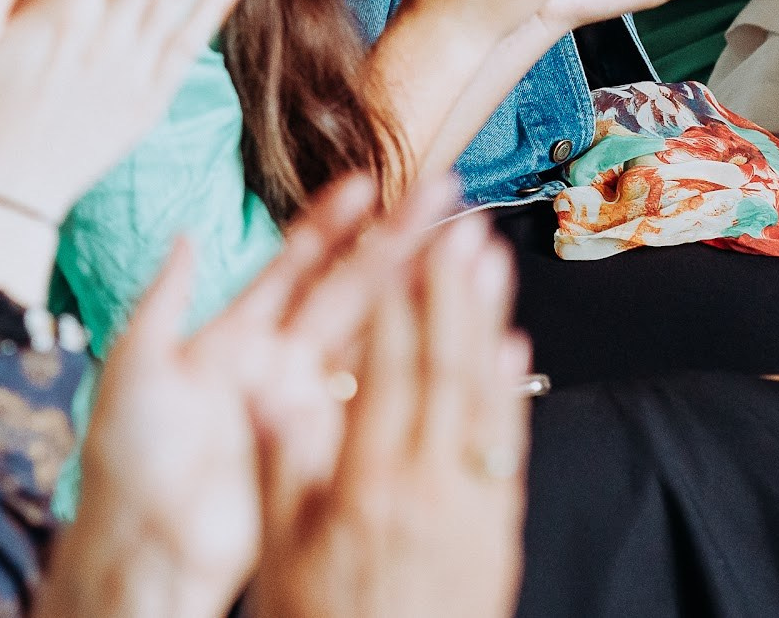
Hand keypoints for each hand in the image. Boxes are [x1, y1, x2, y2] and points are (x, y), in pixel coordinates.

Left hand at [51, 175, 455, 617]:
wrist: (144, 545)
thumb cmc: (127, 461)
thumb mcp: (135, 361)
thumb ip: (166, 296)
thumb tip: (186, 237)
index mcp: (234, 336)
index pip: (295, 264)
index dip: (331, 222)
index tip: (366, 185)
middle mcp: (278, 363)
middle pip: (347, 288)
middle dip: (392, 242)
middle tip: (436, 198)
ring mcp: (306, 403)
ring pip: (368, 333)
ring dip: (410, 289)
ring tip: (451, 245)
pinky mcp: (322, 444)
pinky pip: (371, 393)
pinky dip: (406, 357)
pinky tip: (438, 319)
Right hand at [245, 207, 528, 617]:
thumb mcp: (280, 554)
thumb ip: (282, 466)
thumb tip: (268, 387)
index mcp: (370, 489)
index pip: (389, 373)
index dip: (396, 303)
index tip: (399, 244)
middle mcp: (431, 490)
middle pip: (448, 368)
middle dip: (453, 289)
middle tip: (459, 223)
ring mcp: (474, 508)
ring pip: (487, 395)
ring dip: (490, 319)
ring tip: (492, 258)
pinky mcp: (498, 529)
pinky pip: (508, 443)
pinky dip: (511, 388)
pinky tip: (510, 345)